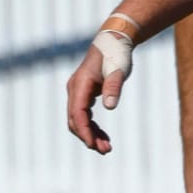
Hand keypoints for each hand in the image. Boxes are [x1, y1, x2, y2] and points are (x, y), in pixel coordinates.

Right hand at [65, 31, 130, 152]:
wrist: (113, 41)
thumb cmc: (116, 54)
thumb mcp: (118, 70)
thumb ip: (113, 87)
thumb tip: (109, 108)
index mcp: (80, 84)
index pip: (77, 113)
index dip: (84, 131)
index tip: (92, 145)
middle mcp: (75, 89)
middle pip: (75, 120)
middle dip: (88, 137)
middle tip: (105, 150)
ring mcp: (78, 92)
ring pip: (78, 120)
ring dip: (90, 135)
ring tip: (106, 148)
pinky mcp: (84, 95)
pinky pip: (84, 116)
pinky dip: (92, 128)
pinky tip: (104, 137)